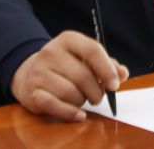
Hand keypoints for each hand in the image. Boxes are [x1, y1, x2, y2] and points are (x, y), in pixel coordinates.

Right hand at [11, 30, 128, 121]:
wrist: (30, 72)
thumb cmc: (66, 65)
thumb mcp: (84, 57)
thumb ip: (106, 64)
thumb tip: (122, 74)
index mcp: (68, 39)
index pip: (92, 50)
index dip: (106, 69)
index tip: (115, 85)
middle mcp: (51, 52)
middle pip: (83, 76)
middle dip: (96, 91)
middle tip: (99, 96)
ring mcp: (39, 72)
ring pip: (71, 93)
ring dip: (82, 101)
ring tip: (82, 98)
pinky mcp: (32, 92)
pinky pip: (55, 106)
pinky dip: (70, 113)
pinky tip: (79, 114)